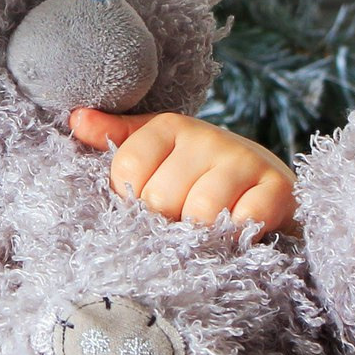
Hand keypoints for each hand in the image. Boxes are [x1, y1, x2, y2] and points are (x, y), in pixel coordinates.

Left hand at [69, 110, 295, 233]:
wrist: (265, 184)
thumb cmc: (197, 173)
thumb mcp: (156, 152)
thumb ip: (116, 139)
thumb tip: (76, 119)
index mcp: (169, 126)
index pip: (127, 171)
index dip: (133, 200)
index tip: (150, 202)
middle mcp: (207, 136)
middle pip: (160, 198)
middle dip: (167, 221)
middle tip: (180, 220)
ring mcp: (244, 159)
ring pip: (200, 214)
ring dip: (200, 233)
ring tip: (206, 228)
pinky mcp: (277, 188)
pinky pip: (243, 222)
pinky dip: (237, 236)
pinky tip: (237, 231)